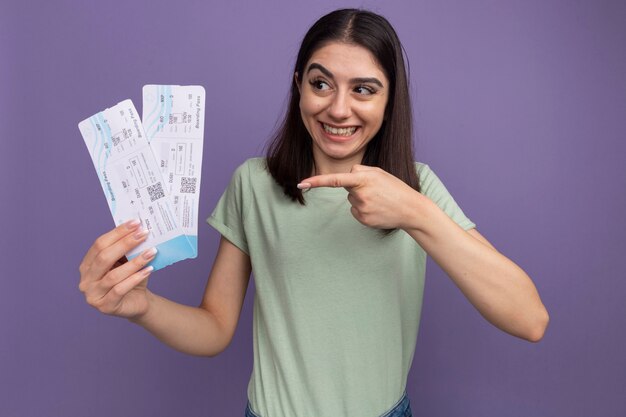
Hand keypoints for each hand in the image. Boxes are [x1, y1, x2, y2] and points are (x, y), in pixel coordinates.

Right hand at [78, 220, 156, 318]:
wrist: (137, 302)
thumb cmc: (131, 279)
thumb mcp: (127, 261)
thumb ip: (127, 249)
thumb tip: (138, 228)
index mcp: (87, 264)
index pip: (99, 244)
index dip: (117, 232)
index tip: (136, 223)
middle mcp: (86, 280)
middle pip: (104, 257)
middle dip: (125, 243)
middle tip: (143, 234)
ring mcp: (93, 295)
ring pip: (113, 275)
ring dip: (135, 262)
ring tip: (151, 252)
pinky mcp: (105, 306)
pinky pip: (120, 290)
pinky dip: (135, 278)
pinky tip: (149, 270)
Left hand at [298, 165, 422, 229]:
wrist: (411, 209)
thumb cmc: (394, 188)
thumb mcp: (379, 173)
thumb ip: (359, 171)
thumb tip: (344, 178)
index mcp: (364, 179)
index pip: (335, 179)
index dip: (316, 181)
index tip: (302, 183)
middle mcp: (360, 194)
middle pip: (347, 188)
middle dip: (358, 187)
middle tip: (377, 190)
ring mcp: (361, 208)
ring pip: (351, 200)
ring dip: (362, 198)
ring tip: (380, 200)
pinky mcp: (363, 219)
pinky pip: (355, 211)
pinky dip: (364, 209)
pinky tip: (377, 209)